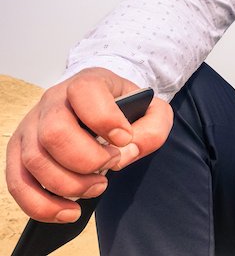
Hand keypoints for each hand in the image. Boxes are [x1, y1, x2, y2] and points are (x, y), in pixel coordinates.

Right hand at [5, 67, 172, 222]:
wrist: (100, 106)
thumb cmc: (125, 109)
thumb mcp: (152, 109)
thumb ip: (153, 128)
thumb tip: (126, 152)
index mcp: (87, 83)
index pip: (85, 92)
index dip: (105, 119)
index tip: (124, 138)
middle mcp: (53, 102)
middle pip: (55, 133)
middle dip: (87, 159)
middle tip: (112, 163)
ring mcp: (31, 127)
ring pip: (35, 161)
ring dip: (69, 185)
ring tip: (98, 186)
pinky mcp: (20, 152)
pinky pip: (18, 184)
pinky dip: (41, 205)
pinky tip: (68, 212)